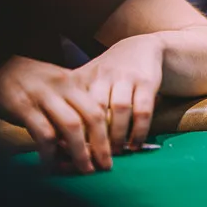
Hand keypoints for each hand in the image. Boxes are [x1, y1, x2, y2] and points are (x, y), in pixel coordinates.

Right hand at [0, 56, 111, 172]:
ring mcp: (44, 96)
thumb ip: (70, 106)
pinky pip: (44, 134)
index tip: (114, 150)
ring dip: (80, 152)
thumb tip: (85, 138)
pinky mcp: (23, 107)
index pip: (99, 107)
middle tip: (105, 165)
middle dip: (101, 144)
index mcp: (74, 82)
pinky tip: (50, 166)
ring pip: (71, 127)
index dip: (109, 131)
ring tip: (85, 169)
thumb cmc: (28, 81)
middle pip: (92, 117)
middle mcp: (63, 87)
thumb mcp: (55, 86)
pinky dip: (50, 154)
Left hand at [71, 34, 164, 155]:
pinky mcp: (146, 81)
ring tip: (117, 153)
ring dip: (118, 136)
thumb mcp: (89, 81)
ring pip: (120, 110)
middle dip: (96, 139)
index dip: (72, 134)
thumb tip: (60, 142)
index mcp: (84, 78)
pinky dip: (139, 131)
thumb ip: (76, 105)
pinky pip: (143, 110)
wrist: (141, 47)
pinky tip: (136, 144)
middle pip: (95, 112)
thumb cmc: (109, 73)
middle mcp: (103, 76)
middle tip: (95, 160)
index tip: (73, 154)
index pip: (74, 110)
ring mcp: (126, 77)